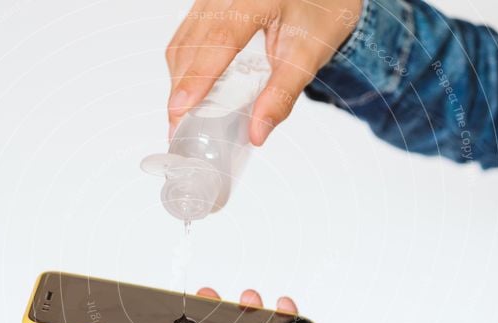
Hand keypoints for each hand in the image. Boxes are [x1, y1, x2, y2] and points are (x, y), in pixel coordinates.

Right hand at [166, 0, 362, 143]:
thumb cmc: (318, 19)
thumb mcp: (307, 58)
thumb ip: (282, 95)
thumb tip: (256, 134)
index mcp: (257, 0)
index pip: (221, 38)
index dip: (199, 76)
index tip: (181, 109)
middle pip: (193, 44)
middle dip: (182, 89)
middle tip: (179, 127)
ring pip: (182, 42)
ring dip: (179, 80)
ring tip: (182, 115)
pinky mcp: (207, 6)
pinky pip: (185, 38)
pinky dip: (184, 68)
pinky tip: (189, 91)